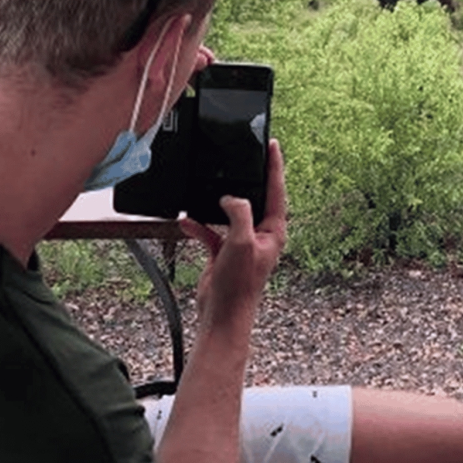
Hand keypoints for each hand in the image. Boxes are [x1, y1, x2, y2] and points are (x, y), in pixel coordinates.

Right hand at [179, 138, 287, 334]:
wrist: (221, 317)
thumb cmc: (239, 286)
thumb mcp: (241, 241)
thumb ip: (239, 213)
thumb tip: (230, 198)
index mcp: (274, 231)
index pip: (277, 191)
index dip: (275, 166)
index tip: (273, 145)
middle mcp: (260, 235)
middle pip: (254, 198)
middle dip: (245, 180)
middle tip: (241, 157)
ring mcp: (241, 243)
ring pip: (229, 213)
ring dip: (216, 205)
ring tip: (207, 188)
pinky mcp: (224, 251)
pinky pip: (211, 231)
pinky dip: (199, 225)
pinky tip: (186, 221)